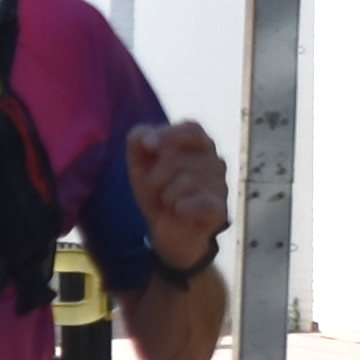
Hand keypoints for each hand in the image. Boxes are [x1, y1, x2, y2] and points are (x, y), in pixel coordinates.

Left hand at [129, 121, 231, 275]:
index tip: (147, 145)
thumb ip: (138, 142)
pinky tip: (180, 211)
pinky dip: (180, 208)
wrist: (165, 230)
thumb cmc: (158, 190)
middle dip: (156, 176)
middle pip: (177, 158)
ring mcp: (220, 185)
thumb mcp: (140, 164)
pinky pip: (197, 201)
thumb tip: (144, 137)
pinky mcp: (219, 209)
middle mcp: (215, 161)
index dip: (169, 134)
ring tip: (169, 202)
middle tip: (156, 189)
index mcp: (199, 145)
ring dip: (166, 195)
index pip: (192, 128)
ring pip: (185, 181)